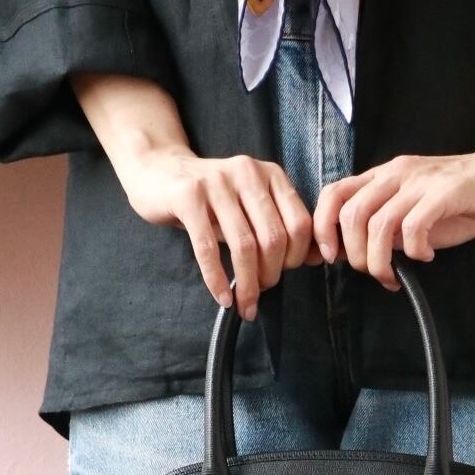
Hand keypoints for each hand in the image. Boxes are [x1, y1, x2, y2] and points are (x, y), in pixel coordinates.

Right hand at [119, 146, 321, 318]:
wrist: (157, 170)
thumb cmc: (209, 198)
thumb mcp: (249, 205)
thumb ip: (280, 226)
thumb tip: (317, 258)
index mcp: (270, 175)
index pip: (299, 224)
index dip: (295, 259)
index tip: (282, 276)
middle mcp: (247, 173)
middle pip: (274, 238)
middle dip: (271, 275)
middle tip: (260, 294)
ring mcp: (216, 183)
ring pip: (244, 245)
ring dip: (247, 284)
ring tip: (244, 304)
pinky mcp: (188, 196)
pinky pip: (207, 248)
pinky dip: (217, 279)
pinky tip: (223, 298)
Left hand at [312, 144, 474, 290]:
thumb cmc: (460, 199)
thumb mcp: (413, 212)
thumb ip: (386, 228)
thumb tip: (358, 255)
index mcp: (382, 177)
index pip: (333, 193)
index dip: (323, 228)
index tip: (332, 258)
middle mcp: (396, 173)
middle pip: (351, 214)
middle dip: (355, 256)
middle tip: (375, 274)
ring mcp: (420, 181)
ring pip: (377, 224)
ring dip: (380, 261)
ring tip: (395, 275)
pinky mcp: (446, 191)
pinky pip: (413, 226)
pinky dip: (414, 251)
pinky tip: (426, 256)